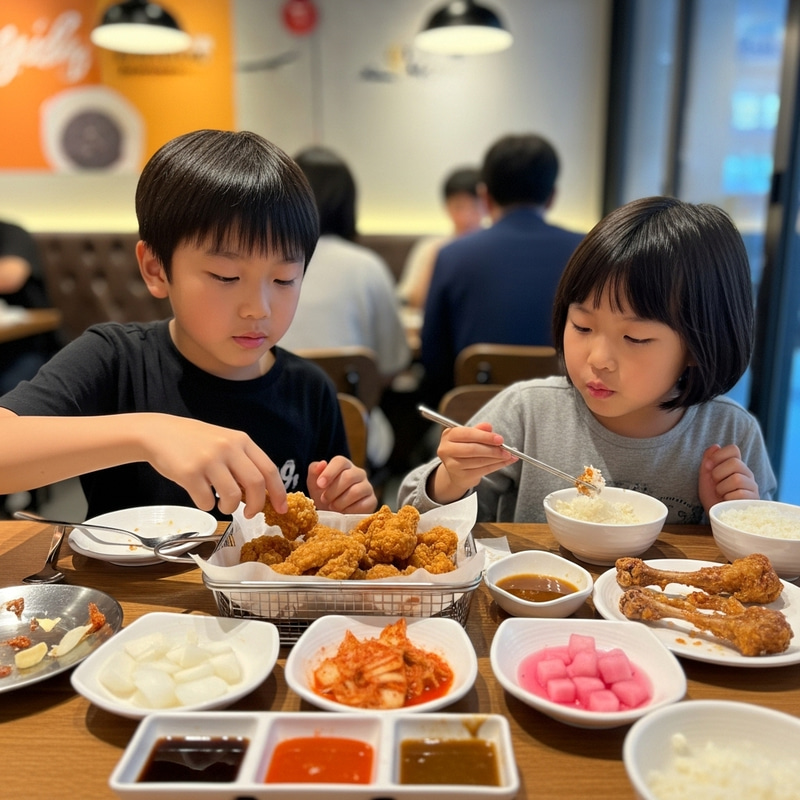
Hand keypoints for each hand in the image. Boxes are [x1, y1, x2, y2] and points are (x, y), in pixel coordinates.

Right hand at [140, 414, 286, 518]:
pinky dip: (207, 505)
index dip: (279, 492)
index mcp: (241, 441)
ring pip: (232, 496)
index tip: (282, 508)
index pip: (269, 469)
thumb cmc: (195, 442)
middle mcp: (228, 448)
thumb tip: (260, 495)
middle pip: (255, 484)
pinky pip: (207, 501)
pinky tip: (202, 496)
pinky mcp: (189, 473)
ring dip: (230, 508)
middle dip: (257, 505)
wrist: (159, 433)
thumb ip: (243, 463)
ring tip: (222, 504)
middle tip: (251, 514)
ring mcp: (209, 460)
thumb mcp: (224, 443)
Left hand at [307, 456, 376, 512]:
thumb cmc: (323, 494)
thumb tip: (322, 463)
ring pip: (356, 491)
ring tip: (332, 506)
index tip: (320, 484)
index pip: (340, 462)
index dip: (329, 473)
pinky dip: (350, 510)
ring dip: (340, 502)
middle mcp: (358, 473)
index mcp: (344, 465)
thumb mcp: (314, 483)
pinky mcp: (372, 500)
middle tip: (324, 499)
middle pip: (348, 477)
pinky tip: (343, 512)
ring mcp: (367, 486)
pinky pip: (363, 504)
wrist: (333, 513)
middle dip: (332, 491)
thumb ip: (314, 471)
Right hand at [430, 422, 516, 503]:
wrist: (456, 471)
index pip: (467, 434)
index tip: (499, 439)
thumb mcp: (469, 437)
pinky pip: (483, 470)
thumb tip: (488, 427)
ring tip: (508, 455)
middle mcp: (447, 450)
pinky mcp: (462, 476)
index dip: (485, 436)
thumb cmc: (464, 449)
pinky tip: (504, 462)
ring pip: (480, 461)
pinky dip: (496, 466)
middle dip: (493, 449)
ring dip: (497, 458)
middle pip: (473, 449)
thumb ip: (478, 430)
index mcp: (448, 436)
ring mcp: (453, 465)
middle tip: (506, 449)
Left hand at [698, 443, 758, 514]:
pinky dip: (728, 499)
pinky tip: (728, 502)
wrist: (716, 515)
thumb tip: (715, 446)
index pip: (733, 449)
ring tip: (721, 494)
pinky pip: (740, 494)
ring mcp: (752, 486)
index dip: (718, 455)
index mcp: (735, 465)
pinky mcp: (755, 500)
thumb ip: (708, 461)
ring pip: (737, 479)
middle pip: (735, 463)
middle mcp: (746, 473)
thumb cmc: (711, 496)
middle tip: (715, 484)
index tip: (708, 466)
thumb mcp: (705, 477)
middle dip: (718, 474)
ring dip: (722, 488)